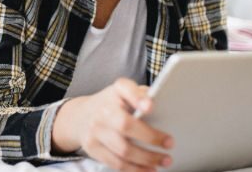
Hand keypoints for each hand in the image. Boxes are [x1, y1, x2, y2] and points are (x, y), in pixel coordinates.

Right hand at [53, 78, 173, 171]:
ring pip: (124, 149)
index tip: (150, 107)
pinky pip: (116, 163)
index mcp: (114, 92)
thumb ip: (141, 95)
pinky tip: (149, 169)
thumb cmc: (112, 104)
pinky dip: (136, 169)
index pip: (124, 89)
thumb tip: (162, 103)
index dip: (137, 98)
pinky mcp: (92, 148)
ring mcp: (95, 130)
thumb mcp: (124, 93)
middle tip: (169, 143)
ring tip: (165, 161)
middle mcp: (102, 110)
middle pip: (125, 125)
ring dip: (148, 158)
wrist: (81, 116)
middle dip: (151, 137)